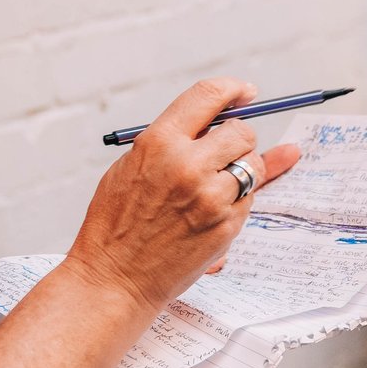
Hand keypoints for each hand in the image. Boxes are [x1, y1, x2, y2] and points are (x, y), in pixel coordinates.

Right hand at [65, 78, 301, 311]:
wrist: (114, 278)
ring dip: (240, 172)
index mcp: (158, 142)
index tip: (245, 92)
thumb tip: (220, 118)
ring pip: (252, 166)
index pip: (208, 96)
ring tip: (209, 189)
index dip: (232, 89)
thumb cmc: (117, 224)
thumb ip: (175, 142)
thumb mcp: (133, 167)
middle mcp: (188, 165)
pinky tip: (207, 214)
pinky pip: (248, 200)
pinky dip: (236, 203)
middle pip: (241, 131)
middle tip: (223, 154)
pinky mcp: (226, 225)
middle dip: (237, 139)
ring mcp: (211, 197)